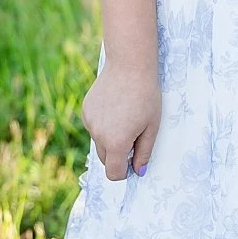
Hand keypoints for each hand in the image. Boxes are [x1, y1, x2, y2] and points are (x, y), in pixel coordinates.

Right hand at [83, 53, 159, 180]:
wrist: (129, 65)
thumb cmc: (146, 95)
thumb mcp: (152, 127)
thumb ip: (144, 152)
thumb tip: (138, 171)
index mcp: (116, 143)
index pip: (113, 173)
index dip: (124, 172)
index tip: (133, 163)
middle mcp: (98, 135)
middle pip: (105, 159)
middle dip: (118, 155)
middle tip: (134, 136)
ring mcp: (89, 122)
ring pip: (99, 141)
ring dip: (110, 138)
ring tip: (126, 116)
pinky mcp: (85, 110)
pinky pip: (94, 126)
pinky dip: (103, 124)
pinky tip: (115, 107)